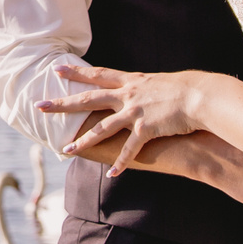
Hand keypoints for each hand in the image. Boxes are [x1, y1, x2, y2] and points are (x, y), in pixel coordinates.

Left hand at [43, 65, 204, 174]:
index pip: (98, 75)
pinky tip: (113, 174)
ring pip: (102, 128)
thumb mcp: (161, 83)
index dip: (76, 73)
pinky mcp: (146, 129)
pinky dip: (121, 162)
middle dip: (63, 103)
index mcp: (131, 82)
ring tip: (66, 150)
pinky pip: (129, 149)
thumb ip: (147, 88)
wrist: (202, 96)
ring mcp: (135, 112)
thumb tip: (144, 89)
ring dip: (84, 141)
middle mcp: (128, 95)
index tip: (56, 69)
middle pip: (88, 99)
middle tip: (40, 105)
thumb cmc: (187, 89)